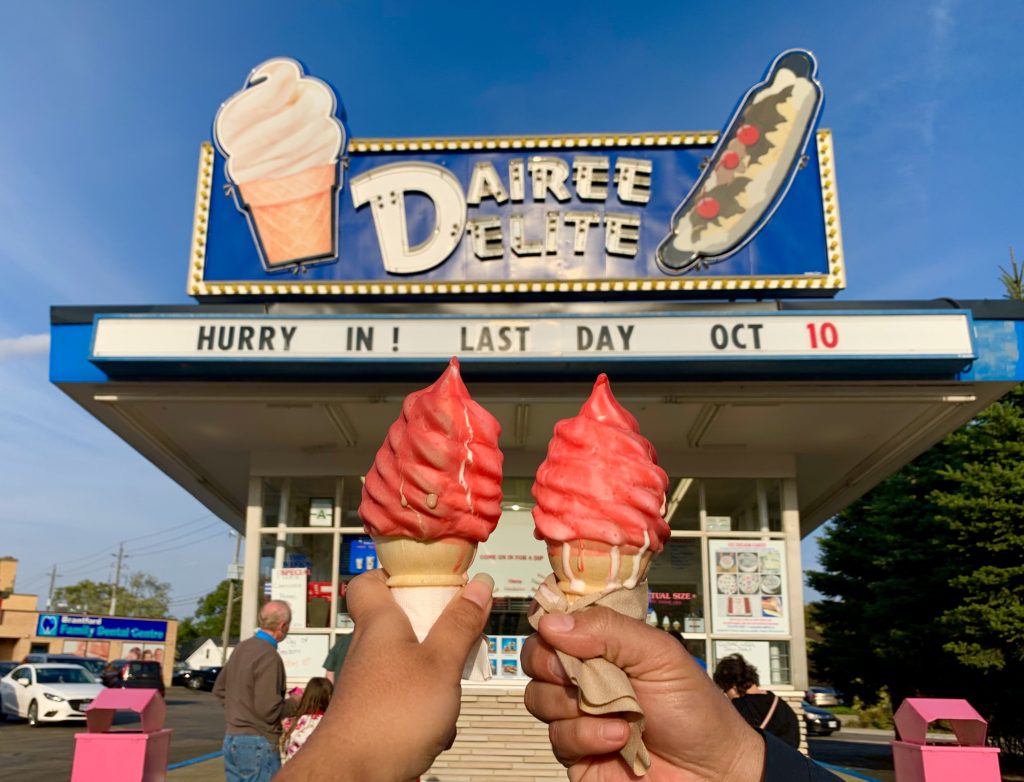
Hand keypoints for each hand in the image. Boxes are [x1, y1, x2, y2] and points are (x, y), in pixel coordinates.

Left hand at [275, 569, 493, 780]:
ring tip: (452, 688)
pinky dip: (426, 706)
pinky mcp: (373, 712)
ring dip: (435, 673)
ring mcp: (369, 682)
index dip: (395, 572)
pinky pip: (406, 697)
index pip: (369, 581)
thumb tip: (479, 583)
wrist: (351, 775)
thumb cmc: (390, 716)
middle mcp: (368, 648)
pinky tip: (439, 724)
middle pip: (400, 621)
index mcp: (379, 623)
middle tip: (460, 634)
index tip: (430, 576)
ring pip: (408, 662)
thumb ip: (460, 624)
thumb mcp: (440, 664)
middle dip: (435, 628)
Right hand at [522, 608, 765, 781]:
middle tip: (575, 670)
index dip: (549, 620)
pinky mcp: (575, 752)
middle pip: (535, 656)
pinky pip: (557, 737)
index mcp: (603, 644)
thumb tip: (552, 623)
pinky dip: (587, 735)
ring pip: (539, 697)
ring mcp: (576, 714)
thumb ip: (608, 630)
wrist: (711, 772)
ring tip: (619, 711)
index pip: (557, 621)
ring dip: (575, 703)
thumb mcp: (659, 655)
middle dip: (551, 662)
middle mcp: (584, 676)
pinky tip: (619, 737)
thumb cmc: (694, 710)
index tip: (553, 626)